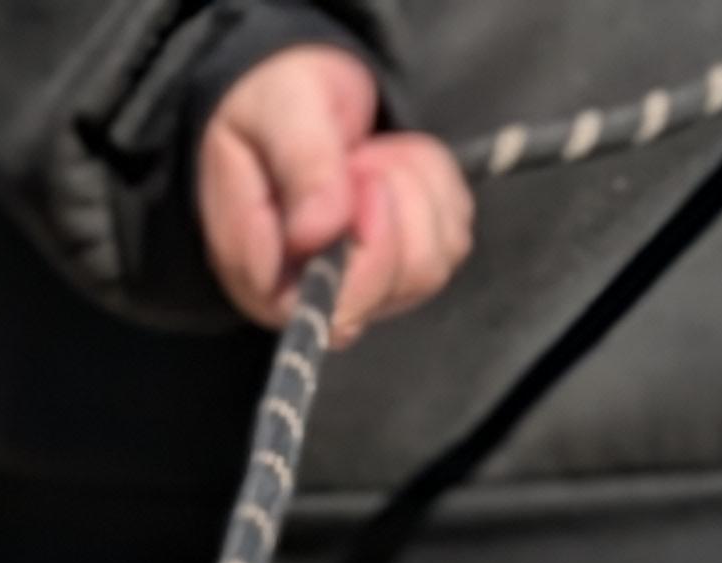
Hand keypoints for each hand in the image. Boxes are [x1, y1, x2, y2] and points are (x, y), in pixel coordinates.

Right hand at [199, 42, 472, 345]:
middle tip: (358, 158)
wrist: (307, 97)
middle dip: (392, 200)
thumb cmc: (276, 107)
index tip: (354, 168)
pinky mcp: (413, 266)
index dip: (364, 241)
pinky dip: (434, 187)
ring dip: (412, 188)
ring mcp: (370, 291)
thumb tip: (321, 230)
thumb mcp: (276, 109)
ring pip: (429, 265)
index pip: (333, 306)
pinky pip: (452, 239)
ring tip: (370, 159)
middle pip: (391, 287)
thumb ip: (300, 164)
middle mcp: (320, 302)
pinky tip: (394, 167)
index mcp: (268, 284)